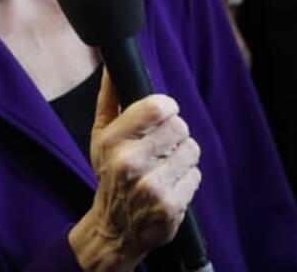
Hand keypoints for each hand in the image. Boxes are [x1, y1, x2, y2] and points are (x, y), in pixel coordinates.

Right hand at [69, 71, 201, 271]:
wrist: (114, 228)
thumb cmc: (110, 173)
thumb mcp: (101, 136)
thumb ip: (109, 99)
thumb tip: (113, 68)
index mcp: (112, 140)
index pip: (157, 107)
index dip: (167, 107)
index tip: (164, 113)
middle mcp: (130, 163)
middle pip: (179, 126)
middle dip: (175, 133)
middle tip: (162, 145)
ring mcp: (151, 187)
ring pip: (191, 150)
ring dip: (183, 156)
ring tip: (166, 165)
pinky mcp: (170, 206)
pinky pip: (195, 176)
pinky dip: (187, 179)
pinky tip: (170, 184)